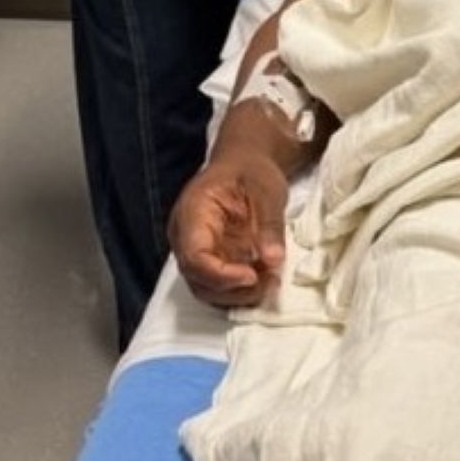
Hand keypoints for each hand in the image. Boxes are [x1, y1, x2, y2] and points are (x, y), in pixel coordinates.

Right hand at [169, 150, 288, 309]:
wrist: (245, 165)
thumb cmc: (250, 171)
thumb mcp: (266, 189)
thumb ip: (269, 224)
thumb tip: (273, 260)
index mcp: (192, 213)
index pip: (193, 256)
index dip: (220, 275)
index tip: (252, 276)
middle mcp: (186, 238)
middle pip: (197, 279)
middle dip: (233, 290)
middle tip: (269, 282)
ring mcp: (197, 252)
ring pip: (207, 289)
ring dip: (239, 295)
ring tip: (271, 282)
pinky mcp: (212, 261)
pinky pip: (219, 287)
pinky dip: (241, 292)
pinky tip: (265, 281)